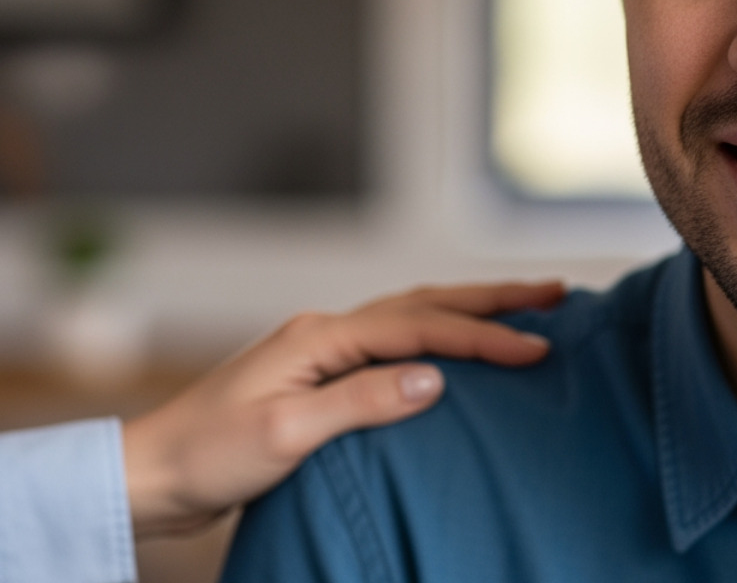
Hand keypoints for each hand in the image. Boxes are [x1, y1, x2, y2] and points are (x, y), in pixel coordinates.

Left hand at [122, 280, 564, 536]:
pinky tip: (458, 347)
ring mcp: (322, 350)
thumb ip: (362, 401)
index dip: (484, 337)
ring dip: (470, 310)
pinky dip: (439, 334)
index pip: (422, 328)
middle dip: (493, 299)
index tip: (538, 348)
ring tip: (524, 307)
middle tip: (556, 293)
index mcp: (322, 337)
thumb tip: (436, 377)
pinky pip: (396, 341)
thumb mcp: (286, 435)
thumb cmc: (208, 457)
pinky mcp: (320, 377)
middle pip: (426, 303)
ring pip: (413, 315)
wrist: (148, 475)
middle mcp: (326, 331)